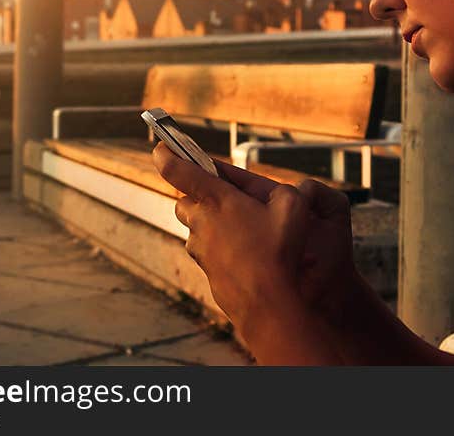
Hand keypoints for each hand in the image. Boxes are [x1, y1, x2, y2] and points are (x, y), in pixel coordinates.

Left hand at [151, 143, 356, 333]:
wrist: (271, 305)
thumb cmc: (281, 253)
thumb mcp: (293, 207)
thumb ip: (285, 192)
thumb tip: (281, 194)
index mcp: (217, 200)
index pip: (178, 170)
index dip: (166, 154)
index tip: (160, 146)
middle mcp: (202, 224)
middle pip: (184, 201)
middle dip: (198, 195)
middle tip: (224, 196)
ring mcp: (202, 252)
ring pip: (196, 230)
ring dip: (210, 224)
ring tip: (244, 229)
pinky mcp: (209, 273)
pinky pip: (209, 254)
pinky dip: (222, 249)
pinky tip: (249, 255)